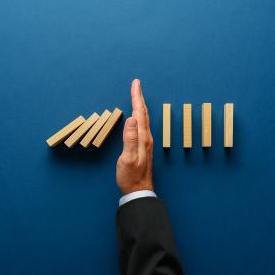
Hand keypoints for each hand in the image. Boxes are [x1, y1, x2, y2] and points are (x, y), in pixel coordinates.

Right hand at [116, 79, 153, 194]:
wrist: (138, 190)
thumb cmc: (131, 176)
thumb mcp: (128, 158)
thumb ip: (129, 138)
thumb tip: (131, 118)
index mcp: (142, 138)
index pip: (139, 113)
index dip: (136, 97)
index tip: (135, 84)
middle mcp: (146, 138)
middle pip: (143, 113)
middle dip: (139, 97)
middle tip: (136, 84)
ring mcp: (146, 142)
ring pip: (143, 119)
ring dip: (139, 105)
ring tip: (136, 96)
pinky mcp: (143, 147)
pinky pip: (142, 125)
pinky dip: (139, 116)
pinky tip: (137, 117)